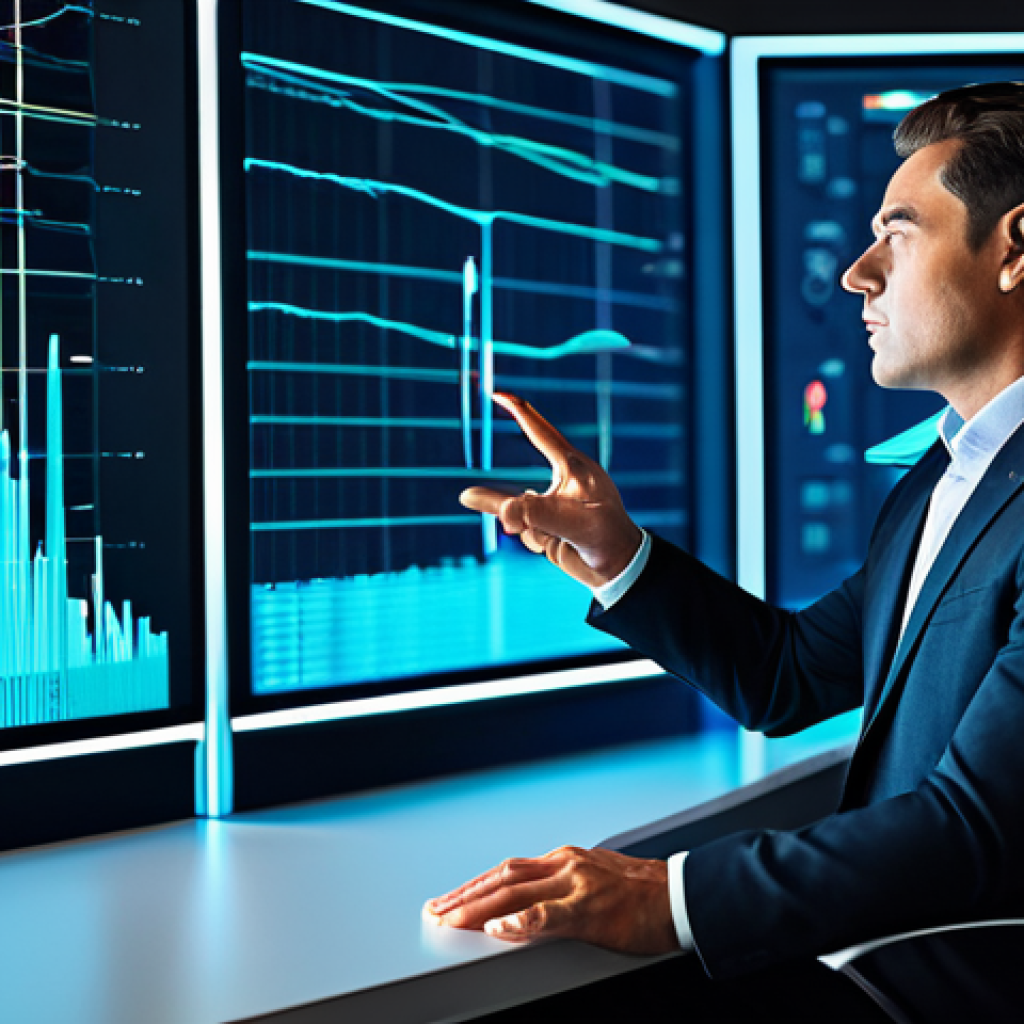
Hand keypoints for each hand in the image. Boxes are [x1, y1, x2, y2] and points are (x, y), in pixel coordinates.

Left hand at [423, 845, 678, 955]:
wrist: (681, 895)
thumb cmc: (641, 894)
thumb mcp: (594, 879)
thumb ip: (562, 887)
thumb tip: (529, 905)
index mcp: (564, 860)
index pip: (507, 871)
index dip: (474, 885)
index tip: (449, 899)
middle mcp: (564, 864)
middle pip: (502, 878)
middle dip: (465, 896)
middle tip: (436, 911)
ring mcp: (576, 884)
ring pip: (515, 891)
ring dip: (478, 907)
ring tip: (450, 920)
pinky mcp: (590, 908)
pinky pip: (548, 914)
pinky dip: (520, 920)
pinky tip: (499, 928)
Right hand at [460, 393, 642, 587]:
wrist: (619, 568)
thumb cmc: (604, 535)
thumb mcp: (569, 523)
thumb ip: (528, 513)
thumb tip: (477, 501)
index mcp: (573, 466)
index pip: (540, 430)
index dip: (516, 409)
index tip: (496, 392)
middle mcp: (561, 481)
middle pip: (519, 484)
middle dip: (521, 509)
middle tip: (535, 516)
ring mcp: (553, 503)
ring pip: (518, 511)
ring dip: (531, 528)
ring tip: (554, 539)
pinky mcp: (548, 524)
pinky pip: (525, 529)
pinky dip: (535, 538)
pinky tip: (557, 544)